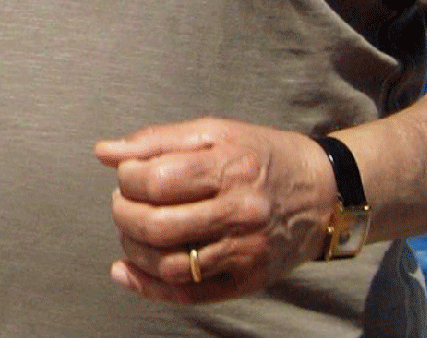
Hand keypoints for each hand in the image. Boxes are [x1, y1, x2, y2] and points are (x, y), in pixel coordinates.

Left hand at [94, 117, 336, 304]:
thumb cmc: (261, 155)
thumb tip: (104, 152)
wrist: (322, 191)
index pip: (157, 179)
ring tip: (130, 231)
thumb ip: (158, 140)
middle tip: (121, 203)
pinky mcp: (246, 280)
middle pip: (158, 225)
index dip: (127, 177)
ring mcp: (243, 250)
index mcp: (229, 165)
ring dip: (133, 250)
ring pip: (169, 264)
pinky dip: (148, 287)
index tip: (126, 173)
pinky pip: (188, 293)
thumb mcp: (216, 132)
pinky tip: (127, 271)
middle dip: (124, 215)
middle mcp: (239, 210)